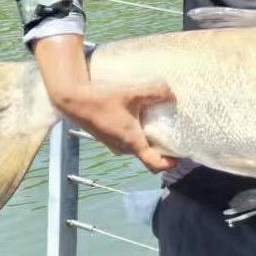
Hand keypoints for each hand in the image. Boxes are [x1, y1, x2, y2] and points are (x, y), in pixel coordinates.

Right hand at [33, 34, 177, 173]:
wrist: (74, 100)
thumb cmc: (103, 99)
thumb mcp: (132, 93)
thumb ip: (154, 92)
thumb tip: (172, 93)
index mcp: (131, 142)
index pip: (153, 163)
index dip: (169, 163)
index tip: (181, 156)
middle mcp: (123, 148)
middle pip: (147, 156)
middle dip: (162, 149)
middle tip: (175, 135)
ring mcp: (114, 144)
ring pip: (137, 148)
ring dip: (149, 141)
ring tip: (160, 124)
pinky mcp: (108, 137)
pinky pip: (128, 141)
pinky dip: (138, 134)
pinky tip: (141, 117)